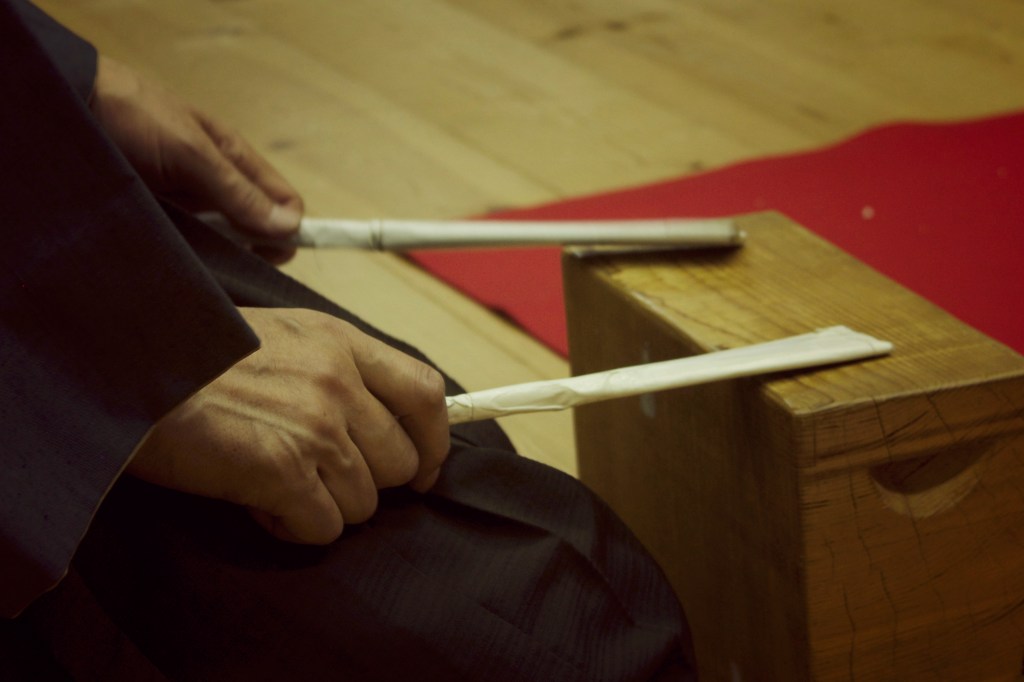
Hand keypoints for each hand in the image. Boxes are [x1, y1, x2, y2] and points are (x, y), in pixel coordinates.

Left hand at [90, 56, 302, 262]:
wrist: (66, 107)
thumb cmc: (135, 118)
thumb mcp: (193, 153)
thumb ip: (240, 191)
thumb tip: (292, 226)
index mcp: (234, 160)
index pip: (282, 202)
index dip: (287, 230)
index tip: (273, 256)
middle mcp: (214, 185)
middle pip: (254, 229)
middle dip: (253, 252)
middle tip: (232, 265)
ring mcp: (186, 204)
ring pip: (221, 244)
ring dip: (220, 259)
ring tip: (202, 267)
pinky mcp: (159, 220)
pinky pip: (188, 248)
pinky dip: (191, 260)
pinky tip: (182, 267)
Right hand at [128, 308, 449, 543]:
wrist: (125, 368)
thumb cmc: (194, 355)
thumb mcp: (282, 334)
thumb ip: (337, 367)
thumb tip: (380, 418)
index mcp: (341, 342)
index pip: (427, 393)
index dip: (435, 440)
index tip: (424, 466)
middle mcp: (338, 382)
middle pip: (402, 461)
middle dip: (368, 481)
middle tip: (320, 475)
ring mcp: (315, 428)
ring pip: (365, 502)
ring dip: (324, 504)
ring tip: (274, 479)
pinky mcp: (282, 472)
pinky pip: (324, 528)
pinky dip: (294, 527)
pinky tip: (259, 502)